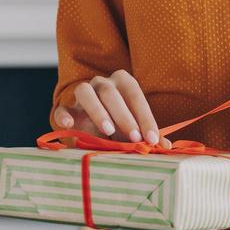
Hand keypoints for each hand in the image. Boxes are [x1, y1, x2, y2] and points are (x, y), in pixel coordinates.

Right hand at [52, 70, 171, 146]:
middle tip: (134, 137)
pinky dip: (65, 115)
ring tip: (108, 131)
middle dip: (124, 116)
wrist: (87, 122)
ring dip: (98, 110)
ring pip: (85, 91)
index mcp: (122, 83)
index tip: (152, 139)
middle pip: (111, 92)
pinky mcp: (65, 107)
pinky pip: (62, 107)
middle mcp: (101, 83)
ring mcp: (81, 93)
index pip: (135, 95)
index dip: (145, 117)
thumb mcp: (133, 128)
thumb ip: (147, 134)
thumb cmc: (117, 123)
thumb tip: (166, 146)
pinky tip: (70, 124)